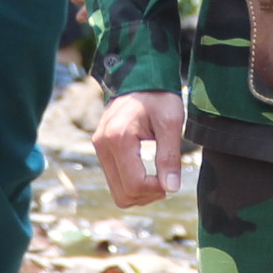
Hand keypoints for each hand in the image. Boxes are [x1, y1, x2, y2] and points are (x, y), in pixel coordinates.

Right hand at [94, 90, 188, 207]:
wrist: (140, 77)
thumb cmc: (159, 96)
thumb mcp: (171, 122)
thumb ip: (170, 156)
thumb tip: (171, 189)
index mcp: (118, 137)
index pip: (135, 184)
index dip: (157, 189)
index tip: (173, 178)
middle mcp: (102, 145)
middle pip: (123, 195)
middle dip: (148, 195)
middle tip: (168, 180)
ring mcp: (99, 148)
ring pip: (117, 193)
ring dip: (141, 193)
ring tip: (159, 177)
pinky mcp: (102, 151)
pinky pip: (115, 182)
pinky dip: (133, 185)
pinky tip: (148, 173)